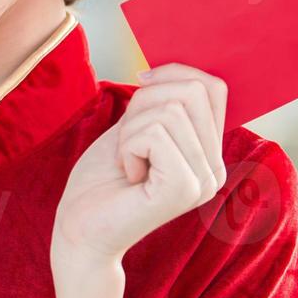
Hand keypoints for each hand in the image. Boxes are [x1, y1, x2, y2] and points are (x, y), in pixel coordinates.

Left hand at [51, 64, 227, 273]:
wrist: (80, 228)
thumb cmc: (102, 178)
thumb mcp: (135, 125)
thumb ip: (163, 101)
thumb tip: (175, 69)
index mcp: (209, 152)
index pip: (213, 87)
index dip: (173, 72)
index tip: (139, 84)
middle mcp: (216, 168)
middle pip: (192, 91)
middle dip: (144, 103)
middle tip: (127, 142)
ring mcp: (205, 181)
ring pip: (169, 111)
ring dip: (131, 130)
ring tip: (128, 162)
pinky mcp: (185, 189)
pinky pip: (155, 134)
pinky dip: (128, 146)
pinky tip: (129, 175)